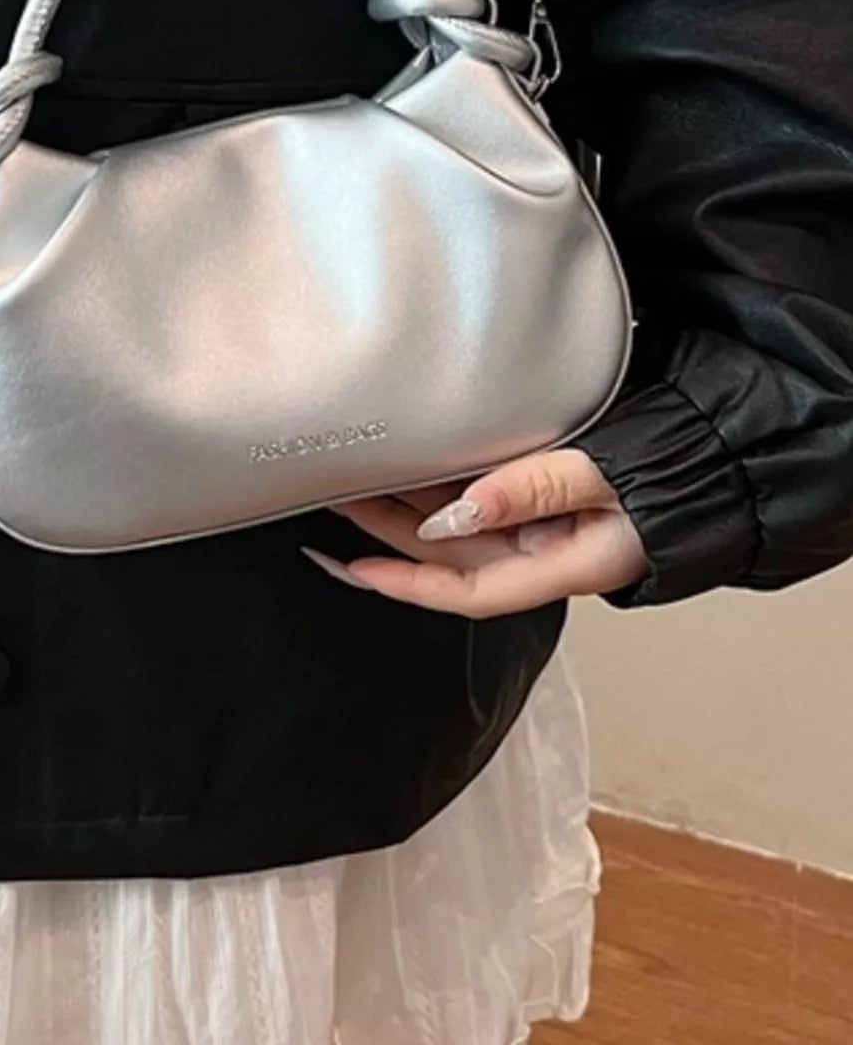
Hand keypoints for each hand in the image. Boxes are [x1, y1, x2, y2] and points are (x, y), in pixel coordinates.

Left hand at [304, 448, 647, 616]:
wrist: (715, 459)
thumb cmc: (671, 477)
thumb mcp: (602, 477)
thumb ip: (531, 489)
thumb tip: (459, 509)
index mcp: (558, 565)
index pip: (465, 589)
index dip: (404, 582)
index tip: (353, 567)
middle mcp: (541, 554)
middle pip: (447, 554)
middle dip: (386, 533)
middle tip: (333, 498)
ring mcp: (540, 529)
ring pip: (457, 526)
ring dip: (405, 507)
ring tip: (352, 480)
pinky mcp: (541, 501)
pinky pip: (479, 501)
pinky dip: (439, 488)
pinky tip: (406, 469)